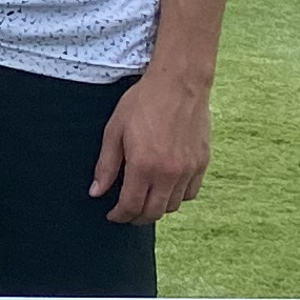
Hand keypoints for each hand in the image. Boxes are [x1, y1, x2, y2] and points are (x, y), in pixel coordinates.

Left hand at [90, 68, 212, 224]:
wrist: (179, 83)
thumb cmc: (143, 102)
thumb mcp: (115, 130)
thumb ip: (106, 165)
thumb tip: (96, 192)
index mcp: (144, 166)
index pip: (131, 206)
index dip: (119, 215)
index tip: (112, 215)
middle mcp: (169, 173)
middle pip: (153, 212)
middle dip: (136, 217)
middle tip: (126, 213)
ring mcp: (188, 169)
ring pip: (172, 206)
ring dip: (156, 208)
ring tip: (145, 200)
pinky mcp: (202, 162)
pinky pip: (190, 193)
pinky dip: (177, 197)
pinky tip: (166, 188)